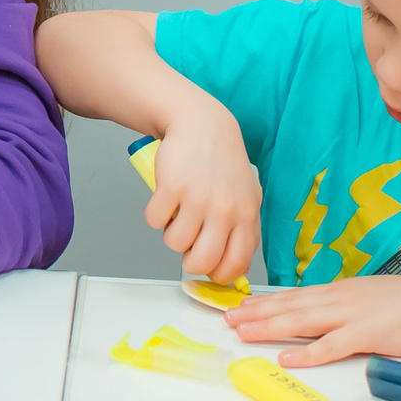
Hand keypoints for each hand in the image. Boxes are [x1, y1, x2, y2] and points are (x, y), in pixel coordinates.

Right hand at [145, 105, 261, 284]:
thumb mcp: (246, 196)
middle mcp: (224, 209)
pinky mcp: (172, 186)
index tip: (209, 270)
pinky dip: (155, 214)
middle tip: (189, 246)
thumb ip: (243, 231)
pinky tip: (166, 198)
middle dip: (191, 262)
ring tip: (179, 214)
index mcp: (246, 215)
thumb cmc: (223, 163)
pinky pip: (154, 221)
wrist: (202, 124)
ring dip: (171, 234)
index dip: (218, 275)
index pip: (235, 264)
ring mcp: (198, 198)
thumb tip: (235, 269)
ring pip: (175, 243)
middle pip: (203, 262)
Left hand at [225, 274, 400, 366]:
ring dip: (269, 327)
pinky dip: (306, 353)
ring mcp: (352, 315)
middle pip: (289, 306)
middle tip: (227, 318)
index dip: (265, 302)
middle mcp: (340, 299)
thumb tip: (328, 321)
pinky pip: (330, 346)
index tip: (241, 307)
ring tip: (242, 332)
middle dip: (256, 313)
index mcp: (341, 291)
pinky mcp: (366, 334)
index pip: (295, 296)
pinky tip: (285, 358)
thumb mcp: (372, 299)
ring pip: (301, 321)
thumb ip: (348, 309)